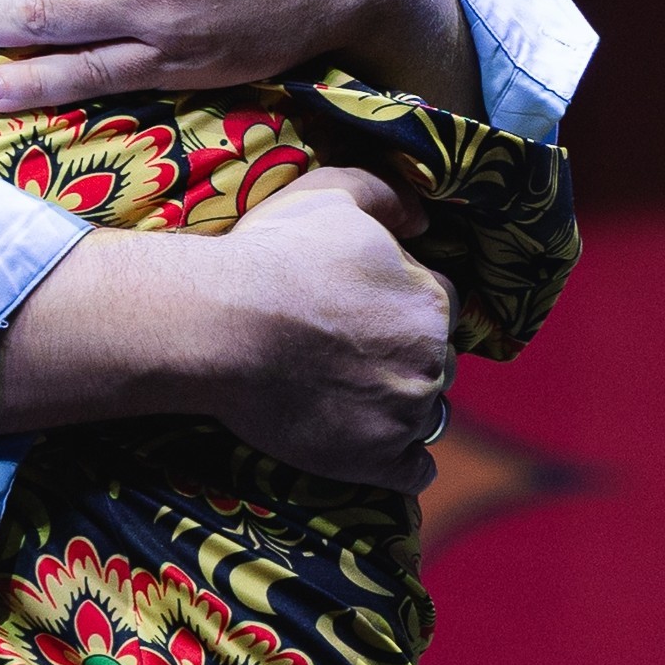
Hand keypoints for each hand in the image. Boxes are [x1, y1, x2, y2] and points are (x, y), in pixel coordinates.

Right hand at [180, 168, 454, 489]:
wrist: (224, 326)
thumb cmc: (273, 255)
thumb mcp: (331, 193)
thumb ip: (388, 195)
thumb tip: (423, 219)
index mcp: (430, 298)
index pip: (441, 303)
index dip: (402, 305)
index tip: (364, 312)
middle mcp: (431, 358)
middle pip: (436, 360)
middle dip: (404, 357)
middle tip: (352, 356)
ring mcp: (407, 413)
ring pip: (426, 413)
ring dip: (400, 407)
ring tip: (352, 399)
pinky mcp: (378, 459)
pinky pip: (414, 471)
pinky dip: (401, 463)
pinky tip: (374, 449)